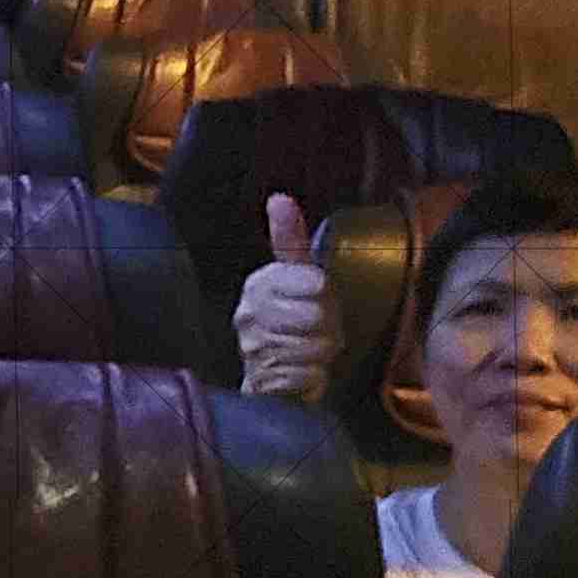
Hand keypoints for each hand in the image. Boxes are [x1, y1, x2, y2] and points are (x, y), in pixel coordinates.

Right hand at [234, 192, 338, 401]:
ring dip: (323, 352)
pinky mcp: (261, 380)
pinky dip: (314, 376)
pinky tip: (304, 371)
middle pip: (316, 315)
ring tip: (311, 350)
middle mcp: (248, 313)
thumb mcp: (297, 276)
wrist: (275, 376)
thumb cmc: (293, 321)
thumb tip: (279, 197)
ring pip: (314, 346)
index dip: (327, 295)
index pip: (314, 283)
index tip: (318, 301)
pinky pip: (307, 374)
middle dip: (328, 326)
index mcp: (259, 283)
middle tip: (319, 330)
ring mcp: (252, 348)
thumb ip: (289, 239)